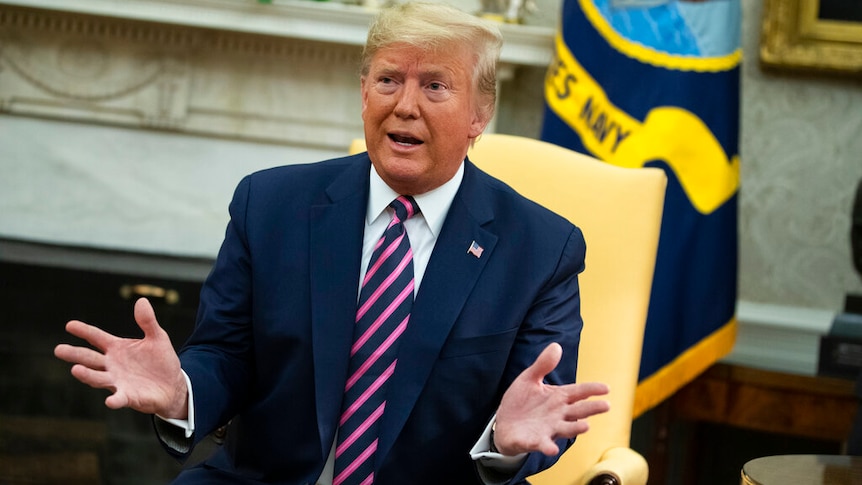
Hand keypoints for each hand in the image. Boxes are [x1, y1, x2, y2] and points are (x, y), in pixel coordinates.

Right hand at [54, 298, 187, 418]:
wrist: (172, 385)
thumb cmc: (161, 361)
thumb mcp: (157, 337)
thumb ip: (148, 321)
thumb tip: (142, 300)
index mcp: (117, 348)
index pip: (96, 337)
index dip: (84, 331)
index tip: (69, 325)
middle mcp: (112, 365)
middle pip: (90, 358)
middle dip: (75, 354)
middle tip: (58, 349)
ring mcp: (117, 381)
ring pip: (97, 378)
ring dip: (87, 375)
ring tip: (75, 369)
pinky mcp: (128, 396)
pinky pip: (119, 398)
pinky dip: (114, 400)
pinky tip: (109, 401)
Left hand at [493, 342, 609, 455]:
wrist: (504, 424)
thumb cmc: (521, 402)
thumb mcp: (529, 379)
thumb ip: (543, 365)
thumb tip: (556, 346)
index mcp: (558, 398)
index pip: (579, 392)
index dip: (592, 389)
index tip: (606, 388)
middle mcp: (558, 415)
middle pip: (578, 411)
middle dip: (592, 409)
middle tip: (606, 406)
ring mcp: (548, 429)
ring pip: (566, 429)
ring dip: (576, 429)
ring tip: (586, 426)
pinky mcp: (534, 441)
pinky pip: (543, 444)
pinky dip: (548, 447)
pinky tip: (552, 449)